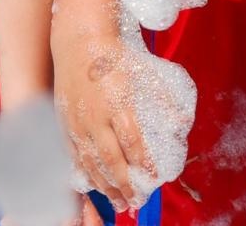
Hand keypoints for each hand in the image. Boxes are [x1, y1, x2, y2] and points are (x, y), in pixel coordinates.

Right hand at [53, 18, 151, 209]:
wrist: (79, 42)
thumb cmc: (116, 56)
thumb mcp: (144, 72)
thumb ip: (163, 98)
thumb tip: (181, 122)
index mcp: (117, 102)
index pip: (132, 141)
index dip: (143, 162)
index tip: (153, 178)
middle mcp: (95, 116)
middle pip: (111, 159)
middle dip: (124, 184)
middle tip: (135, 203)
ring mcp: (77, 121)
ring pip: (90, 162)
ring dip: (105, 186)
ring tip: (118, 202)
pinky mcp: (64, 123)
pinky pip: (73, 155)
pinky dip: (85, 173)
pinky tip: (94, 185)